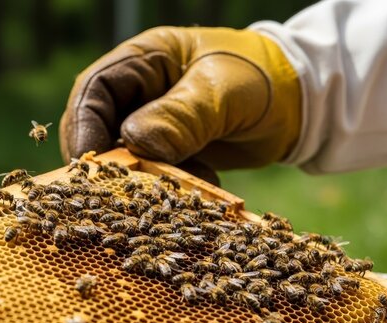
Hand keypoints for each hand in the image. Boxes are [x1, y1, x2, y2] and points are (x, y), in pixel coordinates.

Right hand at [59, 26, 301, 177]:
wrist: (302, 103)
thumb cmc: (262, 80)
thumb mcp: (222, 92)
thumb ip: (181, 116)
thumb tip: (137, 144)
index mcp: (144, 61)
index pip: (95, 91)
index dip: (84, 126)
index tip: (89, 163)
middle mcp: (142, 92)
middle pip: (101, 128)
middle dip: (107, 162)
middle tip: (113, 195)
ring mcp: (157, 123)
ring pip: (127, 157)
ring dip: (140, 181)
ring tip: (161, 198)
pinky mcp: (173, 150)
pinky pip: (155, 174)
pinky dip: (167, 189)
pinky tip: (192, 194)